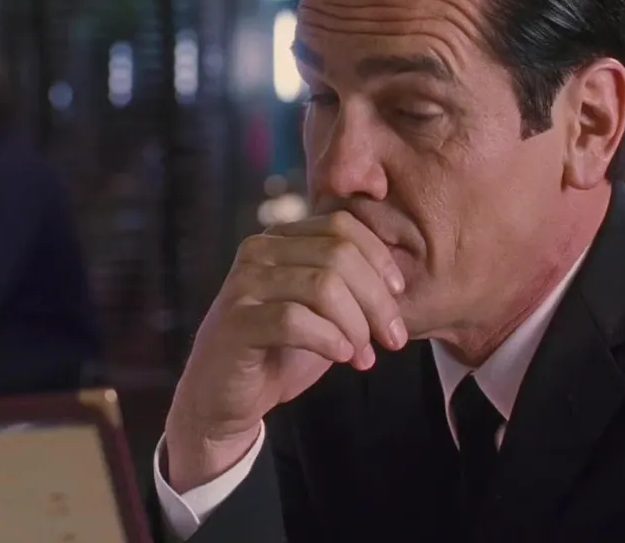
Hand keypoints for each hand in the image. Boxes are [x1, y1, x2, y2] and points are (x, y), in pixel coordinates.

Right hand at [165, 212, 407, 489]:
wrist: (224, 399)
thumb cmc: (280, 352)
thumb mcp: (322, 312)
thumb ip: (351, 285)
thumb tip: (399, 278)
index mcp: (281, 238)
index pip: (342, 225)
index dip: (379, 258)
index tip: (400, 295)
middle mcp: (258, 251)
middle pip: (339, 254)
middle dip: (377, 299)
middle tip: (393, 338)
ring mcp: (243, 284)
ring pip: (322, 286)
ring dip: (356, 325)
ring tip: (365, 355)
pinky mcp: (234, 322)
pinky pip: (294, 320)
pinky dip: (329, 339)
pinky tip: (342, 357)